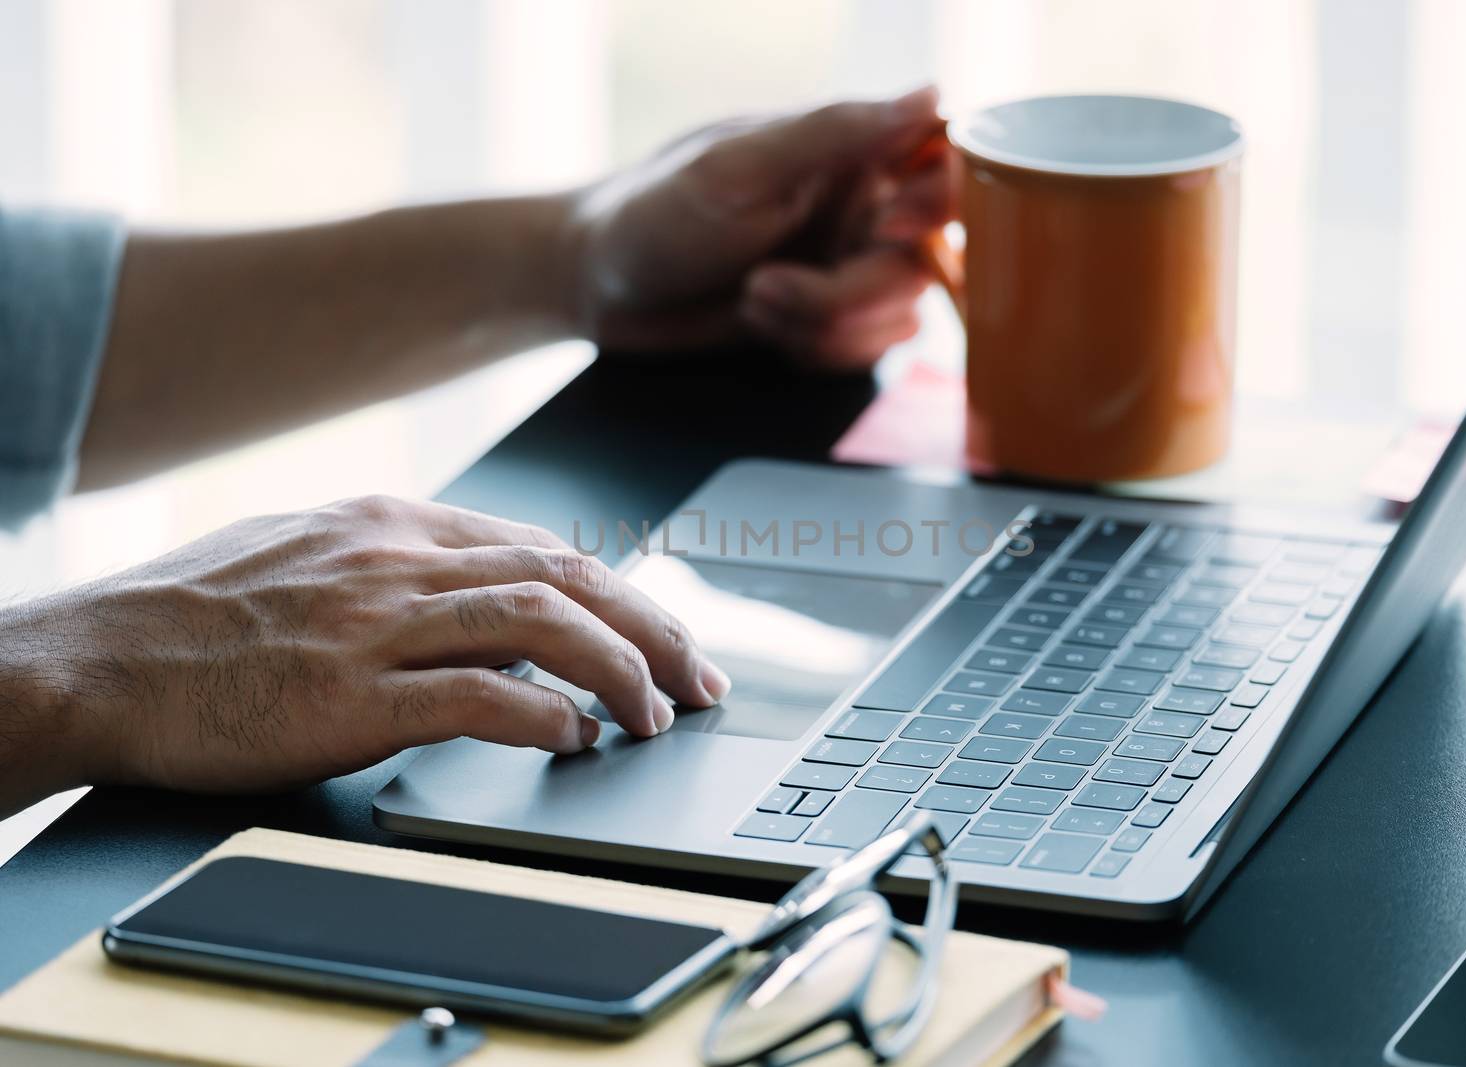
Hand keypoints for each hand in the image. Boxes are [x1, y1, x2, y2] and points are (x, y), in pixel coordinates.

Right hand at [0, 496, 728, 812]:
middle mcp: (396, 558)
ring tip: (660, 714)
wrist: (90, 658)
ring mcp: (375, 622)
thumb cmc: (192, 617)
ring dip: (621, 669)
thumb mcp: (307, 555)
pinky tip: (577, 740)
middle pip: (568, 575)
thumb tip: (487, 612)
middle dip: (654, 625)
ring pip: (544, 624)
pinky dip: (546, 718)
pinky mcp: (350, 694)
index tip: (662, 631)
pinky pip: (479, 698)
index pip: (544, 546)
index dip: (621, 591)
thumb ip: (400, 570)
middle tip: (702, 676)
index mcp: (390, 522)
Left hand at [571, 86, 953, 368]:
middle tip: (767, 285)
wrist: (594, 287)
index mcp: (845, 151)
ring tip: (753, 299)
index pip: (943, 167)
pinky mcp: (825, 320)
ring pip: (898, 318)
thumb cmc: (650, 213)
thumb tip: (929, 97)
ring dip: (823, 326)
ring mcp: (843, 267)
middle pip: (922, 263)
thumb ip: (836, 133)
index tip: (884, 228)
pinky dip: (816, 350)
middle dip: (846, 293)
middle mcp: (856, 207)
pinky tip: (761, 325)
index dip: (933, 208)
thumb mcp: (738, 168)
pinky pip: (866, 354)